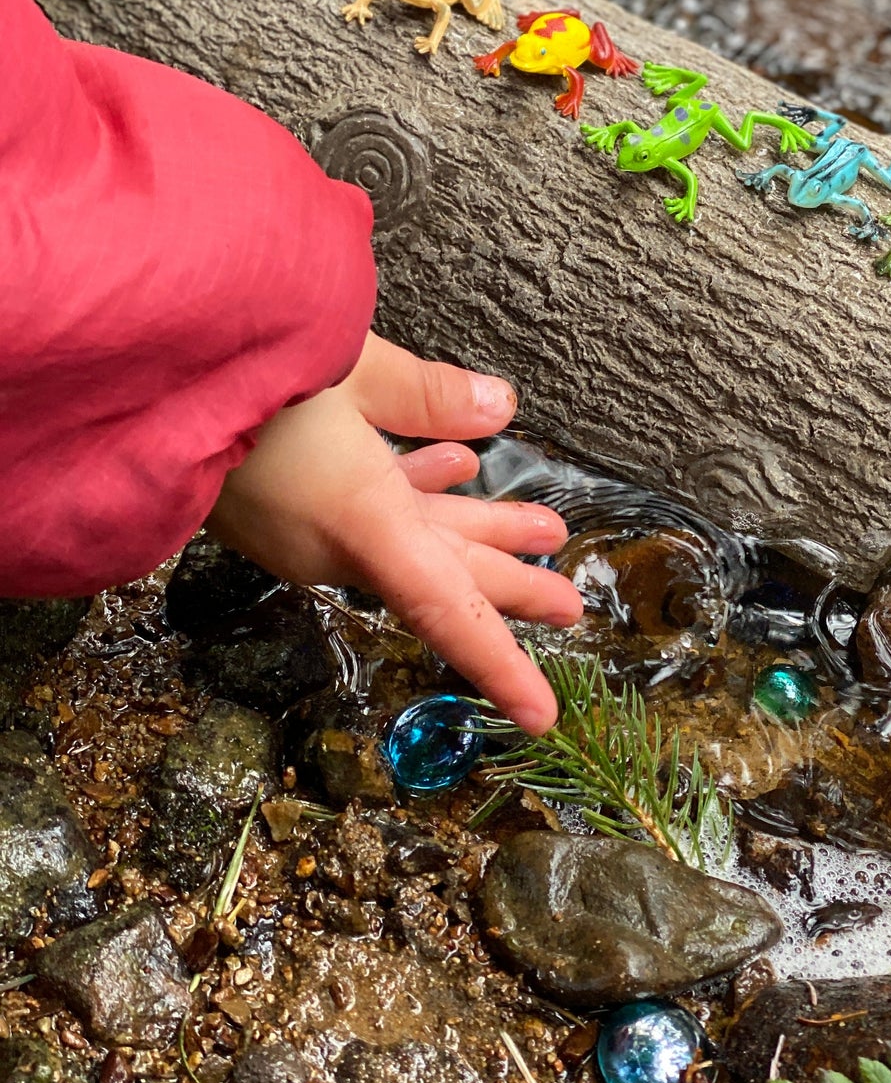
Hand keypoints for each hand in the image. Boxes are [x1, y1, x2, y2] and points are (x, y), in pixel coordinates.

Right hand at [206, 333, 580, 730]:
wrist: (127, 378)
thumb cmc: (232, 369)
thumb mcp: (345, 367)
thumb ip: (427, 394)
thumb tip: (499, 409)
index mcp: (356, 524)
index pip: (444, 610)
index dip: (500, 664)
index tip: (542, 715)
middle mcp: (329, 541)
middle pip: (439, 574)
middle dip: (509, 584)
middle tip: (571, 602)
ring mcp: (298, 525)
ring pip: (408, 537)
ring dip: (475, 530)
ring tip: (542, 529)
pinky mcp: (274, 499)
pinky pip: (364, 508)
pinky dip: (414, 490)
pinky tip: (454, 467)